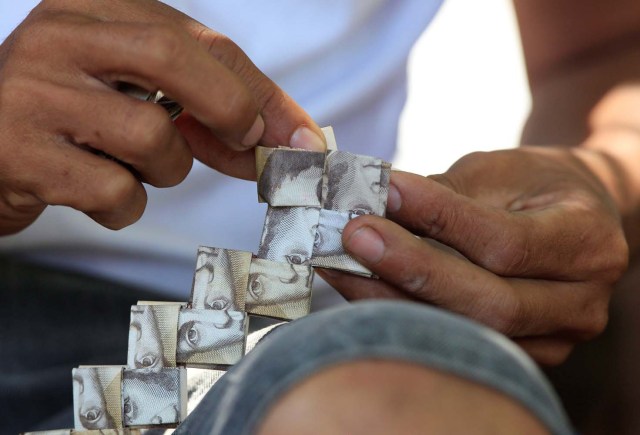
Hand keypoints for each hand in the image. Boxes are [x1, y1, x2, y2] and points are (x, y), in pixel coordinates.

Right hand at [0, 0, 324, 234]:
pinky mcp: (19, 154)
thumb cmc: (74, 119)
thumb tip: (285, 140)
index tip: (298, 136)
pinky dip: (126, 206)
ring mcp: (33, 94)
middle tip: (244, 146)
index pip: (200, 40)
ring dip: (165, 170)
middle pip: (174, 59)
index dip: (261, 92)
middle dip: (229, 110)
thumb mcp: (135, 90)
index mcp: (93, 8)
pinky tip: (94, 192)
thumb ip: (206, 106)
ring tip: (132, 166)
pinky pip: (116, 193)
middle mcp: (58, 37)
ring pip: (150, 137)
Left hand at [318, 147, 628, 364]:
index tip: (386, 191)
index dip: (442, 218)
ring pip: (467, 332)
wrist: (570, 218)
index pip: (505, 243)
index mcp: (587, 243)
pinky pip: (456, 341)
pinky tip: (361, 288)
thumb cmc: (533, 186)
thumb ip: (446, 195)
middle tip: (353, 236)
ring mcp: (553, 340)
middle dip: (412, 270)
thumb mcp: (500, 172)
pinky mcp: (520, 356)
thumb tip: (375, 206)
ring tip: (340, 264)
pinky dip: (403, 315)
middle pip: (489, 304)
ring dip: (394, 299)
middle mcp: (579, 304)